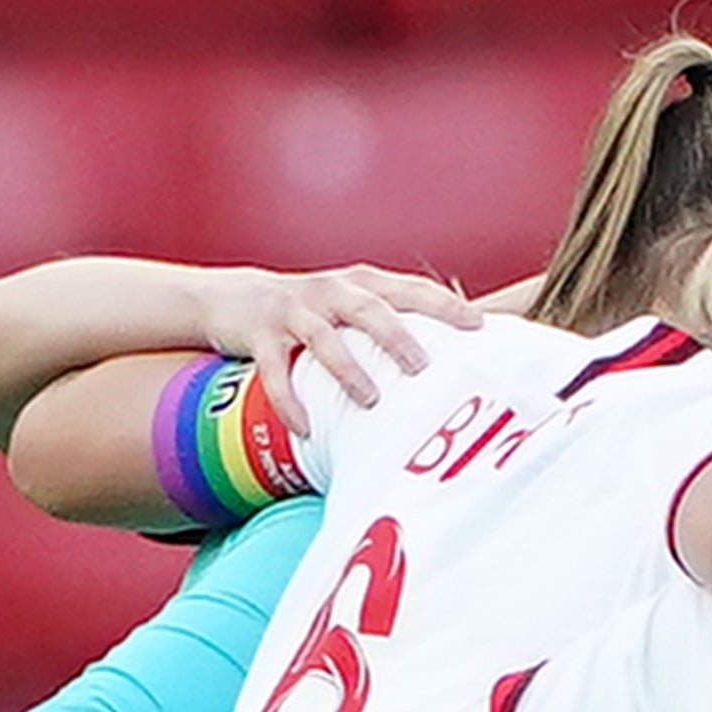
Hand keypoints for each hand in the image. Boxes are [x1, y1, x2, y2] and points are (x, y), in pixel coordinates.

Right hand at [195, 263, 476, 421]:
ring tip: (371, 399)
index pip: (409, 289)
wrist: (233, 298)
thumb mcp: (351, 306)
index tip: (478, 327)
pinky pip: (274, 371)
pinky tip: (306, 427)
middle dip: (396, 336)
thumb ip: (393, 322)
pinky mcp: (260, 334)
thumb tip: (453, 358)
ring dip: (348, 368)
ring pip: (322, 337)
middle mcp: (329, 291)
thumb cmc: (311, 311)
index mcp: (360, 284)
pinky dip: (290, 400)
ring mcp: (293, 311)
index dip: (443, 305)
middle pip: (368, 309)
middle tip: (422, 367)